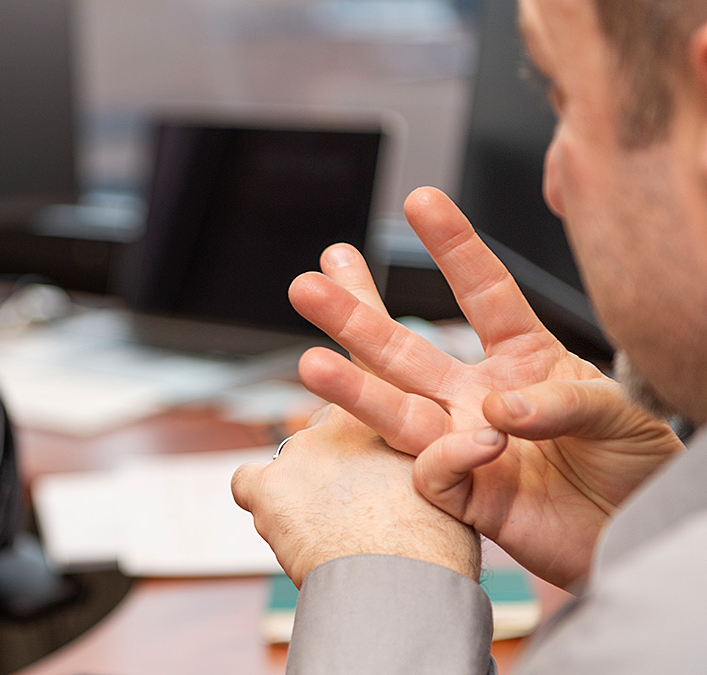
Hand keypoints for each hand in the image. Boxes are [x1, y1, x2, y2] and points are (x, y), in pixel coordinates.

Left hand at [232, 406, 480, 586]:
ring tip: (324, 527)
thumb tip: (425, 471)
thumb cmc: (433, 546)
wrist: (401, 583)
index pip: (360, 406)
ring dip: (300, 489)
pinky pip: (246, 481)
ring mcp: (298, 453)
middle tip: (349, 507)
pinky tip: (278, 520)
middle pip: (321, 437)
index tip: (368, 467)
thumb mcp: (446, 485)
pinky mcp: (267, 487)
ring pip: (288, 463)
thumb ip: (425, 465)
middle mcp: (335, 423)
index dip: (363, 443)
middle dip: (331, 467)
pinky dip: (256, 498)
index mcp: (381, 416)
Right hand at [289, 187, 682, 587]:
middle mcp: (477, 397)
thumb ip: (560, 402)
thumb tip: (493, 412)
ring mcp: (464, 445)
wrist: (636, 537)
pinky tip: (476, 448)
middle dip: (354, 317)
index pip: (482, 293)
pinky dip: (448, 458)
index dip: (453, 247)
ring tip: (311, 364)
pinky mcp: (464, 497)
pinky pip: (434, 473)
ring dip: (353, 389)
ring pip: (396, 410)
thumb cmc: (634, 466)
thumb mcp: (620, 413)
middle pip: (405, 351)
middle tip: (307, 286)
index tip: (421, 201)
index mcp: (522, 360)